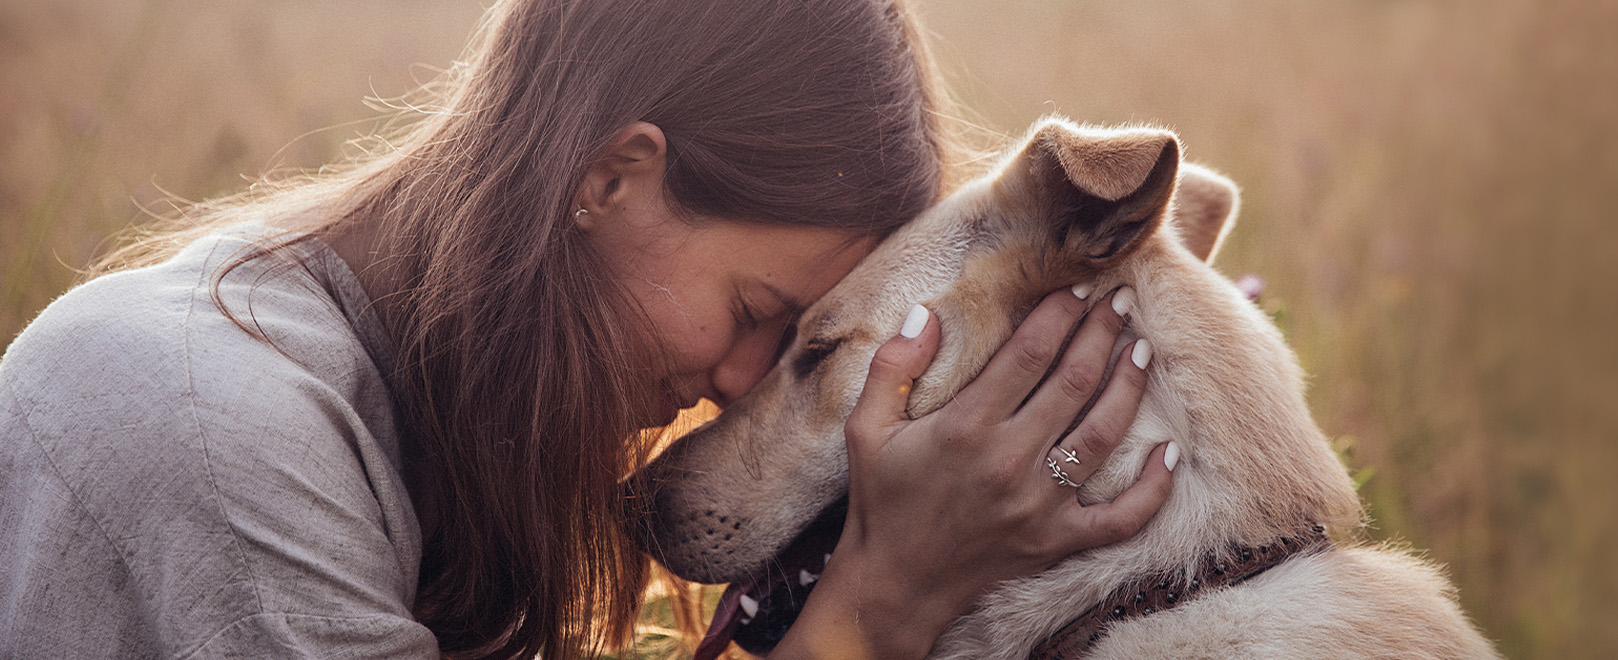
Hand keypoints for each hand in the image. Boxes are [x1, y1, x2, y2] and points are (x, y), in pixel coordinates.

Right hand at [774, 286, 1174, 659]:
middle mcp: (1008, 461)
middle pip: (1074, 382)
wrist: (894, 584)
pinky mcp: (1056, 541)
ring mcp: (1039, 505)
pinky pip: (1121, 517)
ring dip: (1129, 387)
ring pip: (1103, 434)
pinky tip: (1170, 453)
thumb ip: (893, 367)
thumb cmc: (881, 499)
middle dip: (1102, 334)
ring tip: (1141, 351)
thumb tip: (928, 313)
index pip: (1029, 353)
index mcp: (965, 427)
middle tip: (1120, 302)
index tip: (1077, 287)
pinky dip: (1153, 488)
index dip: (1060, 314)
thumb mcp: (866, 428)